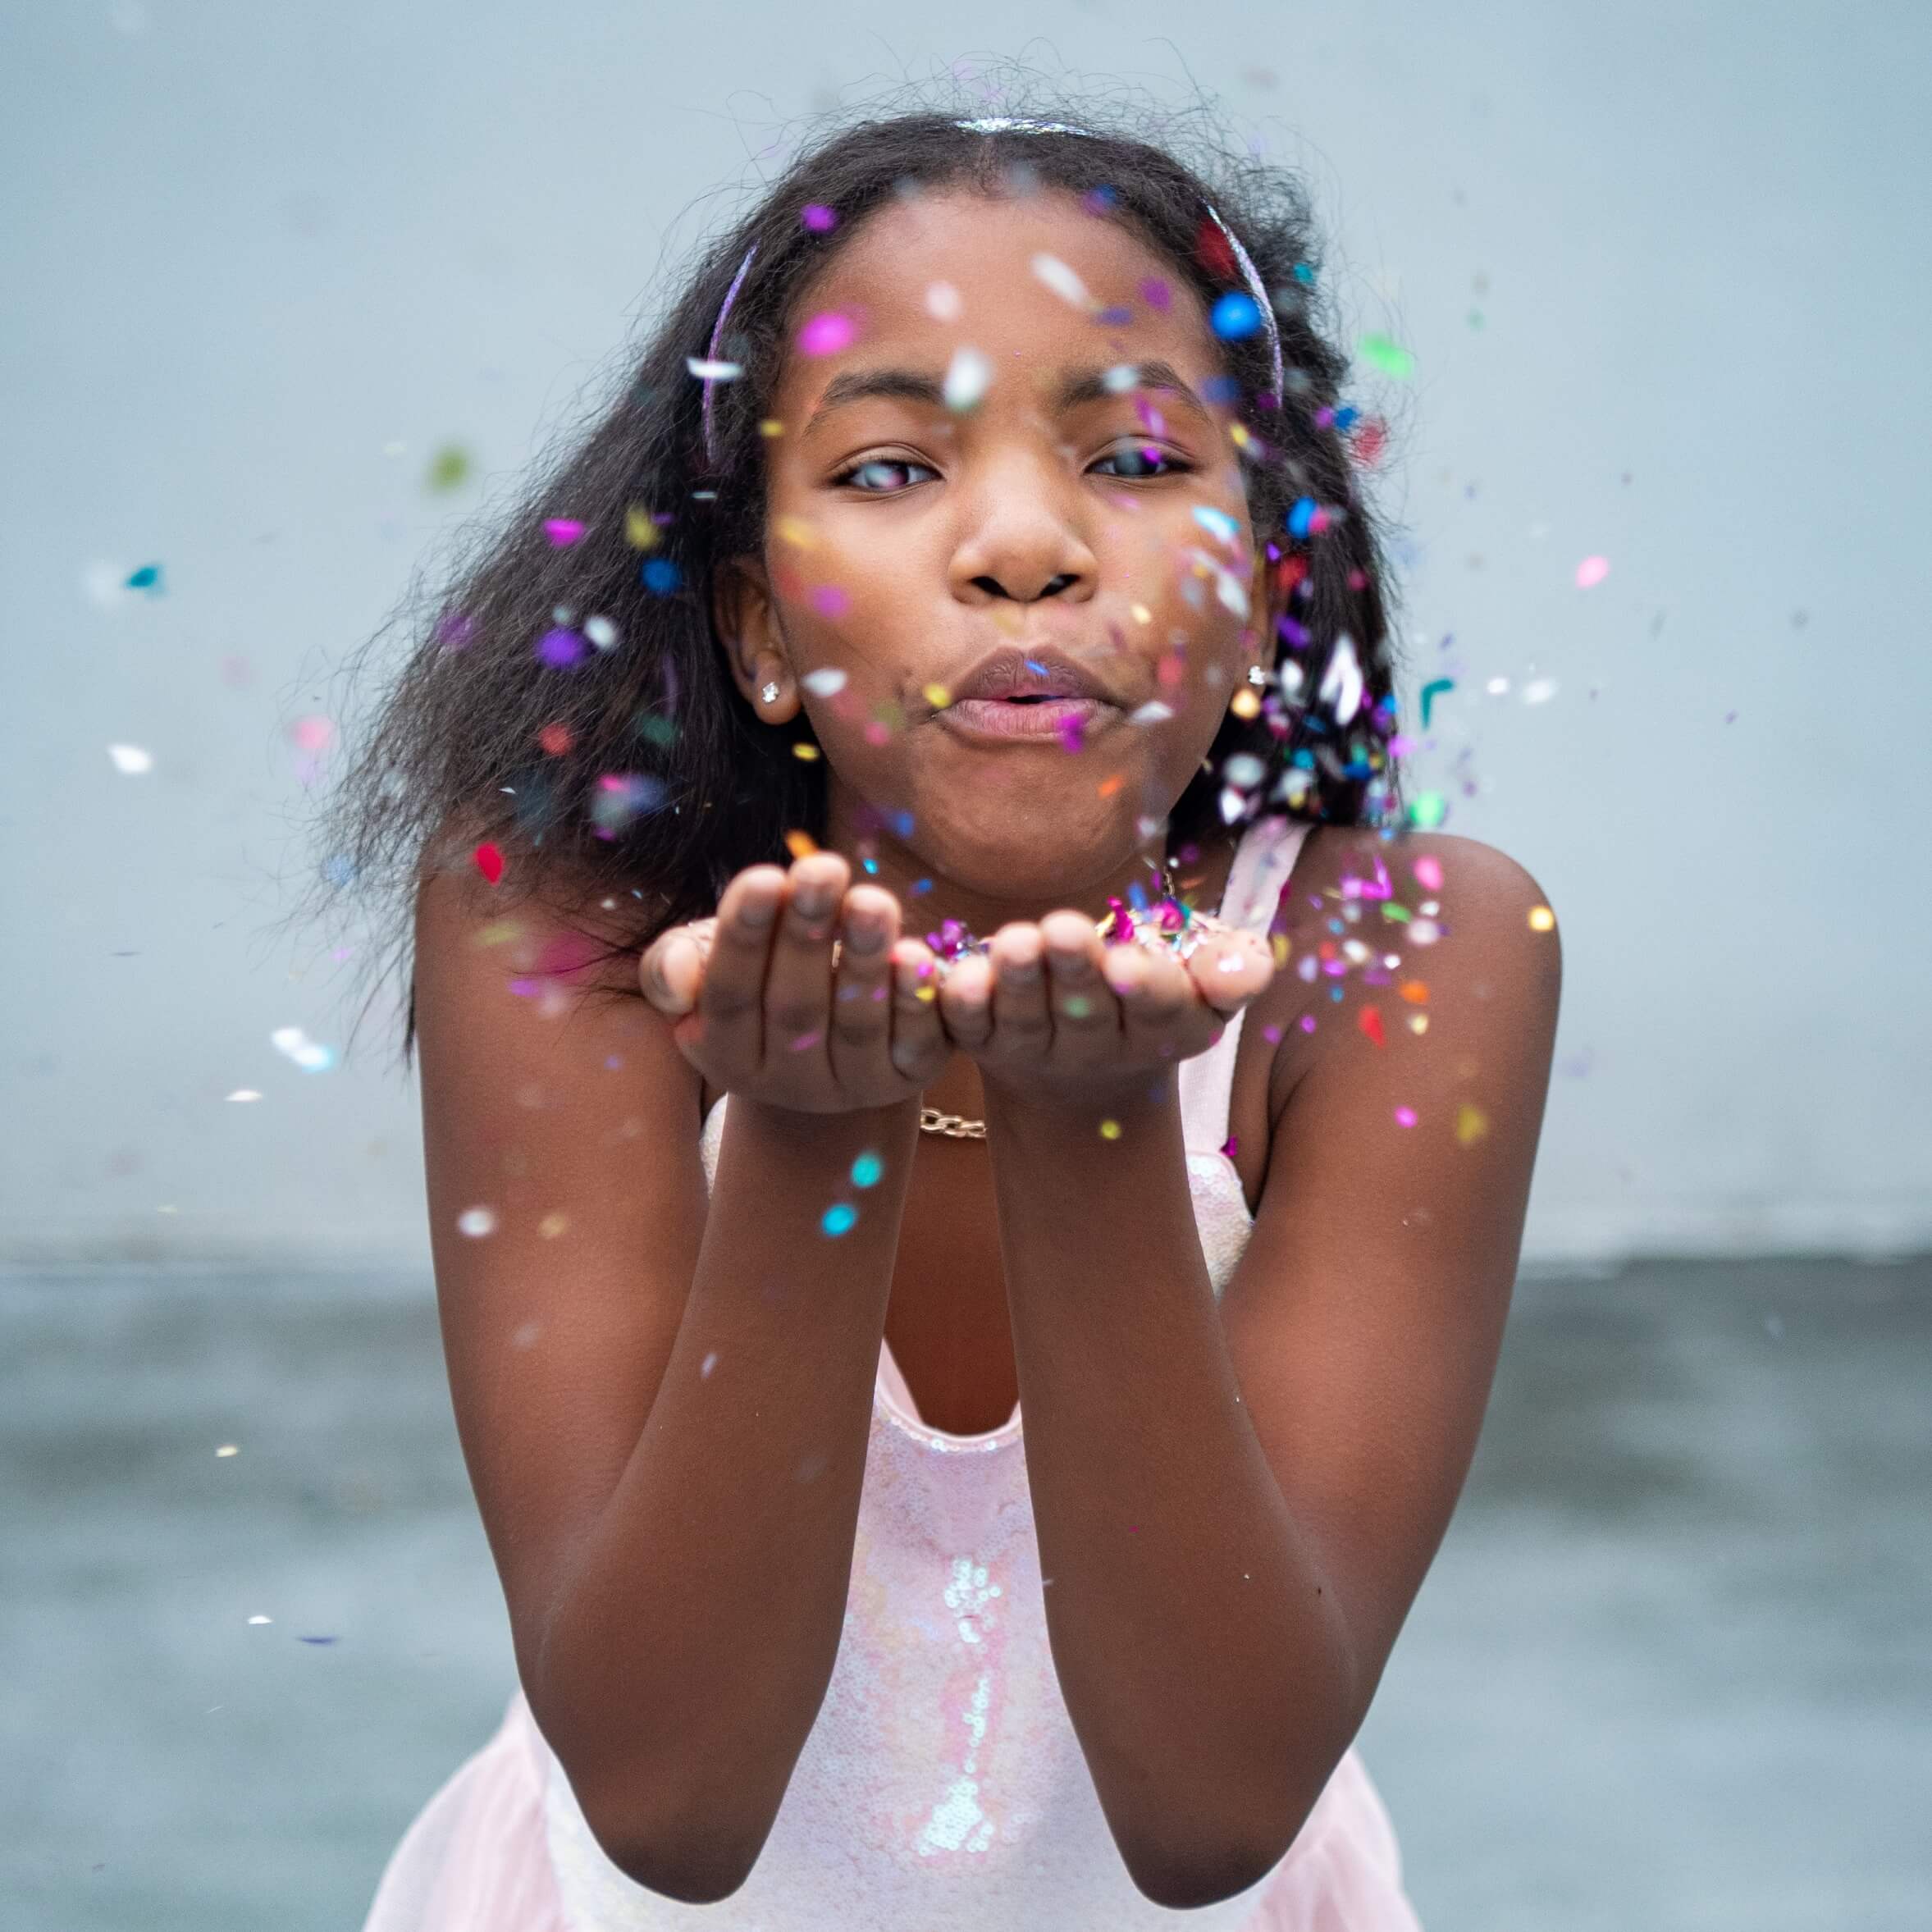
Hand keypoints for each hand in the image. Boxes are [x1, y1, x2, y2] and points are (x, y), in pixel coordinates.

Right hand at [638, 852, 951, 1113]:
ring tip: (872, 902)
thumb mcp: (708, 961)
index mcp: (726, 1054)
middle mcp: (785, 1082)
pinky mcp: (907, 1075)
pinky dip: (916, 1000)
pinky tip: (917, 955)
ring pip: (857, 1024)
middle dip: (808, 935)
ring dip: (864, 958)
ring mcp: (850, 1085)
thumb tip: (678, 978)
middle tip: (822, 870)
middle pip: (795, 1007)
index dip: (745, 938)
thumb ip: (676, 967)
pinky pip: (914, 1044)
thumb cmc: (760, 971)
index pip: (729, 995)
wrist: (830, 1032)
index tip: (764, 877)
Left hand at [932, 909, 1274, 1101]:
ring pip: (1026, 1021)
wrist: (1087, 1052)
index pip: (1159, 1011)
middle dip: (1074, 972)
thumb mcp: (1206, 970)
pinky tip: (956, 977)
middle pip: (1087, 1013)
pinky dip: (962, 1006)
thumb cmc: (1156, 982)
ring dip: (1017, 984)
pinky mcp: (984, 1042)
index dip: (1144, 989)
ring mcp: (1038, 1049)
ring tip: (1012, 943)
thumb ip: (1233, 968)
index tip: (1130, 962)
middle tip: (1059, 930)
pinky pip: (971, 1029)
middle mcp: (1100, 1047)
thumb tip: (1248, 971)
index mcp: (1166, 1028)